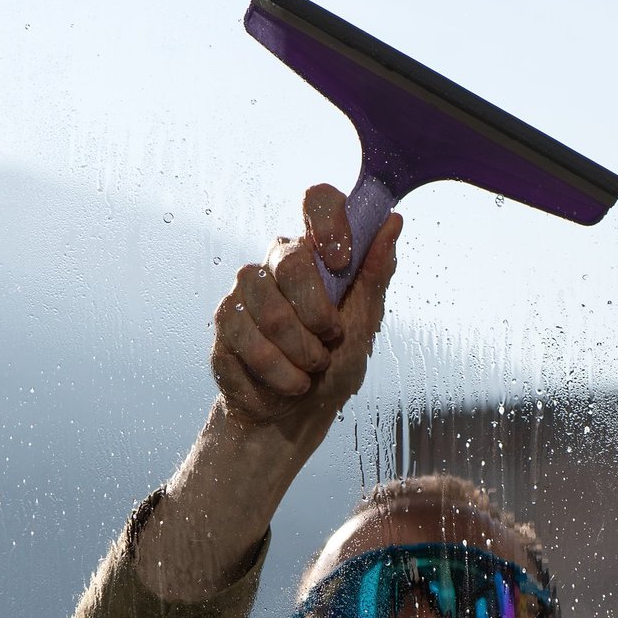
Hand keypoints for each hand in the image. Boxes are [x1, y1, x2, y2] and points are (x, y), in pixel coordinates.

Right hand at [211, 184, 400, 441]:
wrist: (295, 416)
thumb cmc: (333, 367)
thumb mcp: (364, 324)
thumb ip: (374, 274)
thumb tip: (393, 221)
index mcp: (317, 253)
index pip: (318, 201)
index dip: (329, 223)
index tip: (341, 261)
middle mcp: (277, 264)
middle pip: (291, 262)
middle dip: (317, 315)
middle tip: (330, 340)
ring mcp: (246, 292)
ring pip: (268, 308)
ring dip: (298, 352)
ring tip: (309, 370)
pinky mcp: (224, 322)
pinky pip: (246, 339)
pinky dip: (276, 372)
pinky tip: (285, 382)